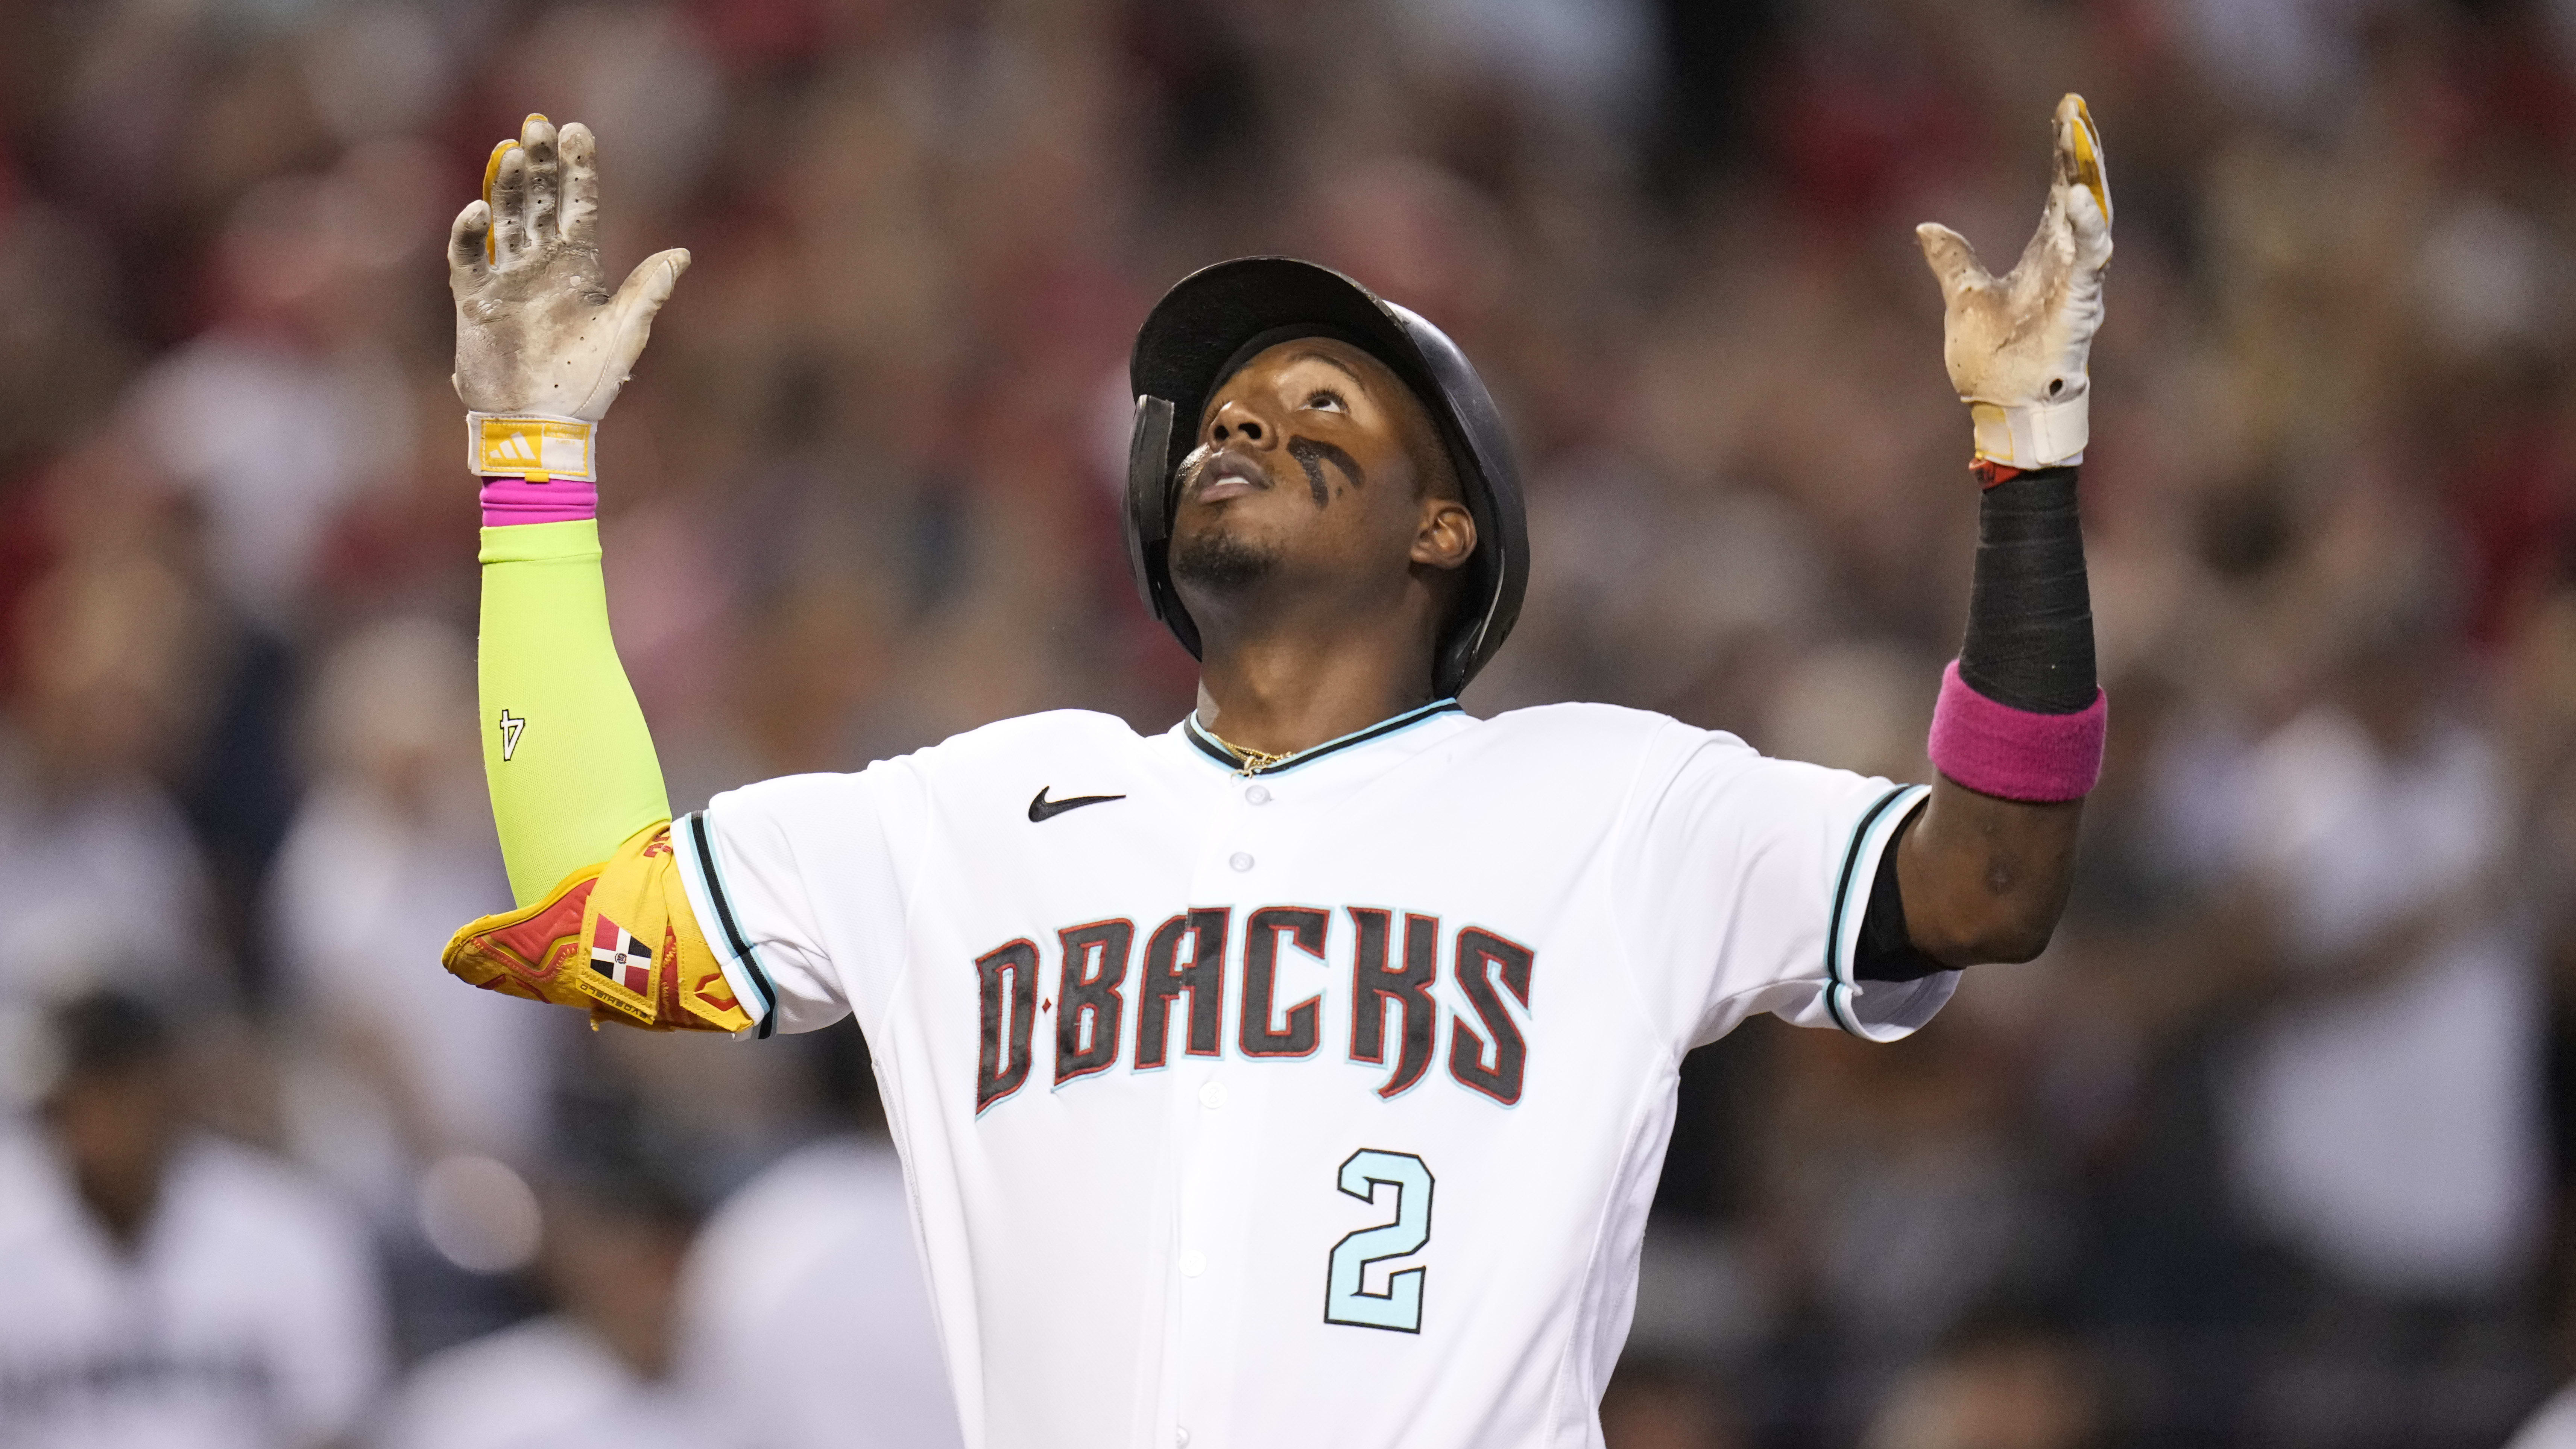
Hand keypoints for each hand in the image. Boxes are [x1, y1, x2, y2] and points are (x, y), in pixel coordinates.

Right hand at [447, 114, 687, 420]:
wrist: (542, 425)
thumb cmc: (586, 384)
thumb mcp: (625, 334)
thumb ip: (649, 291)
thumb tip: (683, 253)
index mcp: (580, 267)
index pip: (578, 207)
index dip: (577, 170)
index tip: (577, 132)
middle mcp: (541, 265)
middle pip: (537, 201)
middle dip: (538, 164)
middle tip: (537, 125)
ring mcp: (506, 278)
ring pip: (503, 218)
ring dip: (505, 185)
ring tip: (512, 151)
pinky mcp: (472, 299)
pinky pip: (467, 256)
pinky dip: (469, 233)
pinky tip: (477, 210)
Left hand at [1916, 94, 2111, 468]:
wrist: (2001, 407)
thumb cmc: (1993, 360)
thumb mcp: (1963, 297)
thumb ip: (1952, 261)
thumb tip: (1927, 228)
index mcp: (2045, 255)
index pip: (2060, 190)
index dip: (2063, 152)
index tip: (2066, 111)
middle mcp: (2068, 261)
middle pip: (2081, 192)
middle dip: (2080, 150)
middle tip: (2075, 107)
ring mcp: (2079, 281)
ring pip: (2093, 216)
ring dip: (2087, 176)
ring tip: (2079, 135)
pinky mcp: (2080, 304)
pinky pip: (2090, 258)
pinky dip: (2087, 228)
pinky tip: (2079, 197)